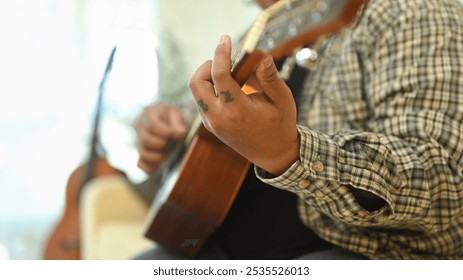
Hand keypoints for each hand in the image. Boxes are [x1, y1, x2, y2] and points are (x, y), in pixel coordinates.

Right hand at [135, 103, 186, 172]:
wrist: (162, 118)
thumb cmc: (169, 116)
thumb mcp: (175, 113)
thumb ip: (178, 123)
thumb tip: (181, 132)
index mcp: (149, 114)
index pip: (153, 125)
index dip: (166, 132)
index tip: (178, 135)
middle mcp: (140, 127)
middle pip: (146, 140)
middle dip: (161, 145)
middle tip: (170, 143)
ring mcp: (138, 140)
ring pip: (143, 153)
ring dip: (157, 157)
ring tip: (166, 153)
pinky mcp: (141, 152)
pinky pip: (140, 164)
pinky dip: (150, 167)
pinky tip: (160, 164)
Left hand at [189, 35, 299, 175]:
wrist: (273, 154)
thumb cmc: (280, 126)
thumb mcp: (282, 100)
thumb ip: (270, 78)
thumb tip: (262, 57)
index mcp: (237, 110)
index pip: (219, 75)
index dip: (221, 53)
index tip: (225, 39)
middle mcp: (219, 118)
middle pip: (196, 82)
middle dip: (206, 66)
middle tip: (224, 61)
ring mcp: (212, 123)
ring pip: (196, 92)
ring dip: (206, 77)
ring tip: (227, 74)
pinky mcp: (210, 125)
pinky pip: (201, 101)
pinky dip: (209, 89)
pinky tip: (226, 87)